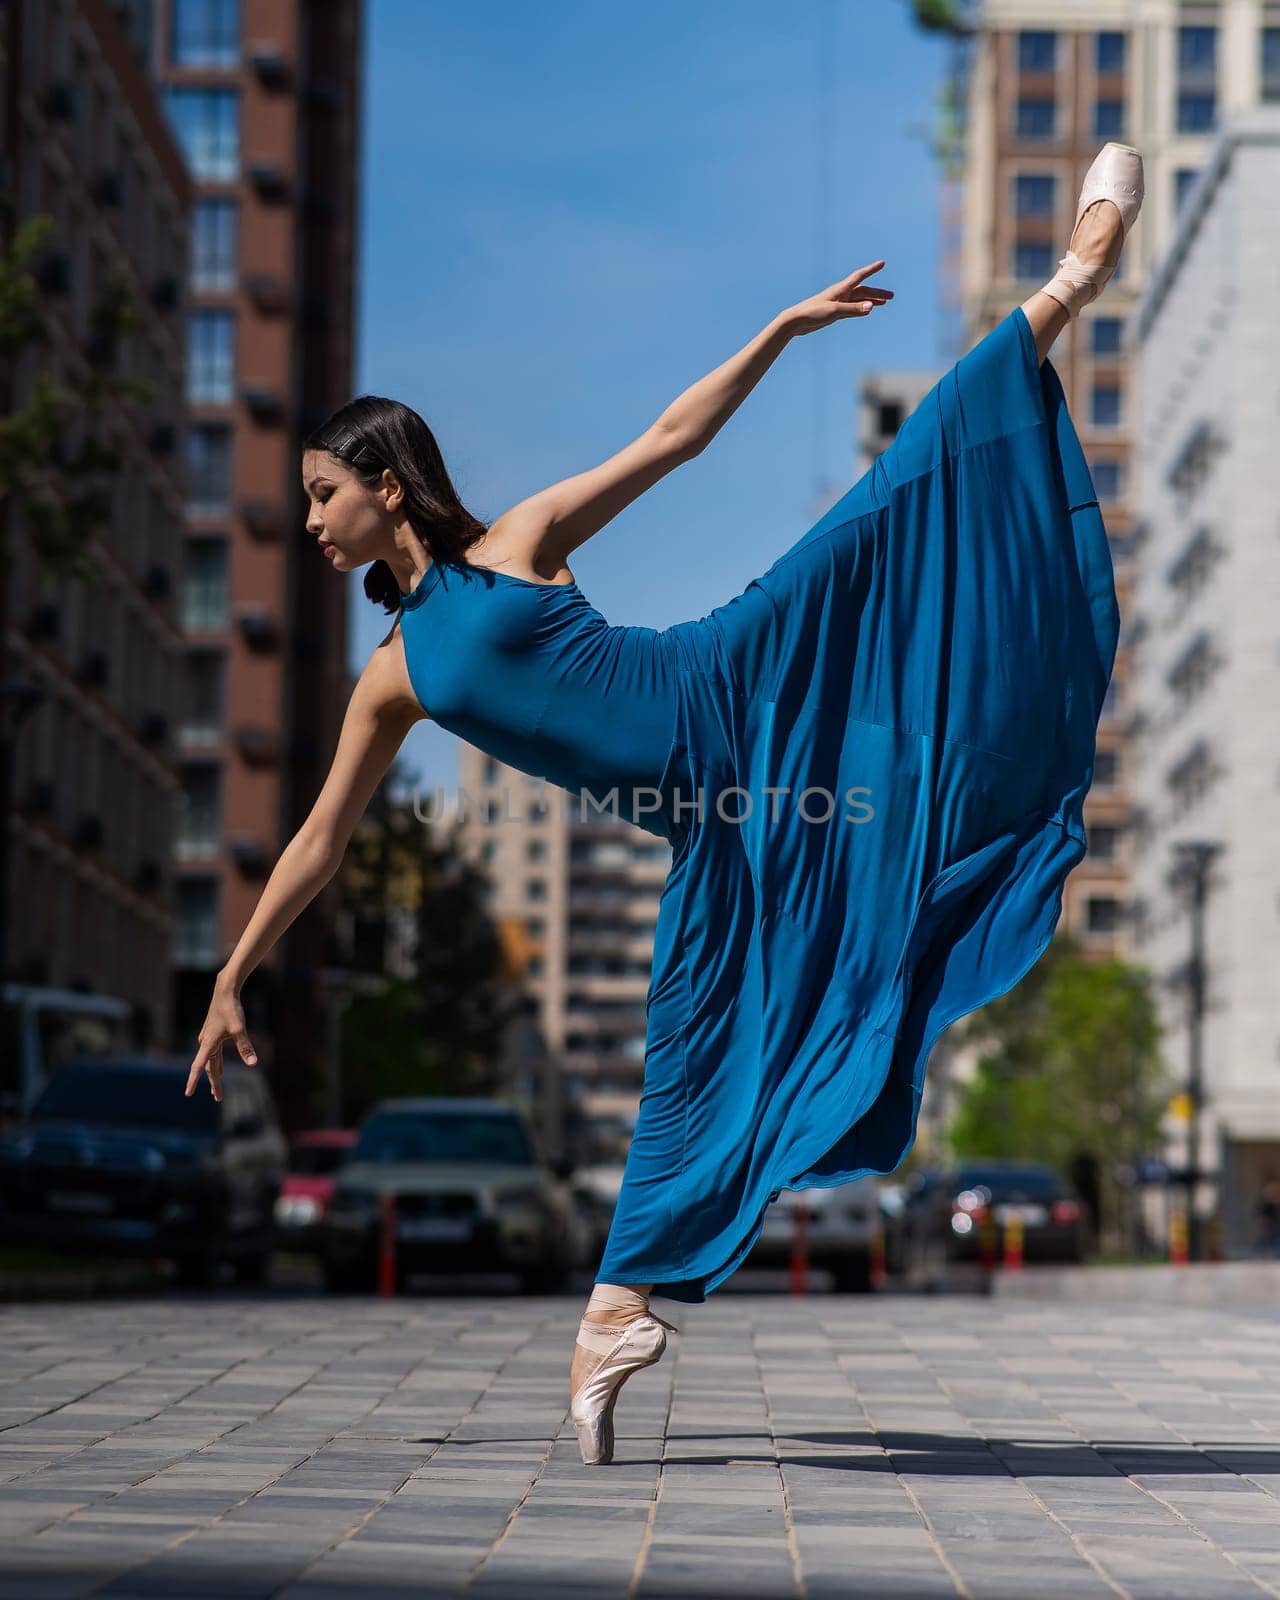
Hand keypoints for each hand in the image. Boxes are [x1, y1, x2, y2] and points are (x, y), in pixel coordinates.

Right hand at [186, 977, 257, 1101]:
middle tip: (218, 1098)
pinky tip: (221, 1069)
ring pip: (210, 1061)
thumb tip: (253, 1064)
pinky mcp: (213, 1034)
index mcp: (208, 1043)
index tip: (188, 1094)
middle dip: (213, 1083)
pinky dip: (216, 1063)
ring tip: (216, 1089)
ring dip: (214, 1075)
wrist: (225, 991)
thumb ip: (245, 1047)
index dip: (192, 1081)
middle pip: (208, 1067)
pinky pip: (213, 1054)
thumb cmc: (231, 1009)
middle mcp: (205, 1042)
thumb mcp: (239, 1029)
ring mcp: (208, 1038)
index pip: (198, 1067)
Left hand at [784, 261, 893, 335]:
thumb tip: (871, 307)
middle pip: (863, 290)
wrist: (795, 321)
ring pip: (859, 299)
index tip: (882, 263)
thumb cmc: (813, 313)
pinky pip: (852, 307)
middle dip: (877, 292)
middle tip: (892, 296)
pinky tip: (867, 310)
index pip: (860, 276)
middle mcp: (840, 294)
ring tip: (884, 302)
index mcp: (841, 289)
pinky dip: (862, 307)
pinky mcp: (833, 312)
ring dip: (871, 300)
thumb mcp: (835, 311)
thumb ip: (853, 309)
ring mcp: (837, 303)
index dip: (871, 269)